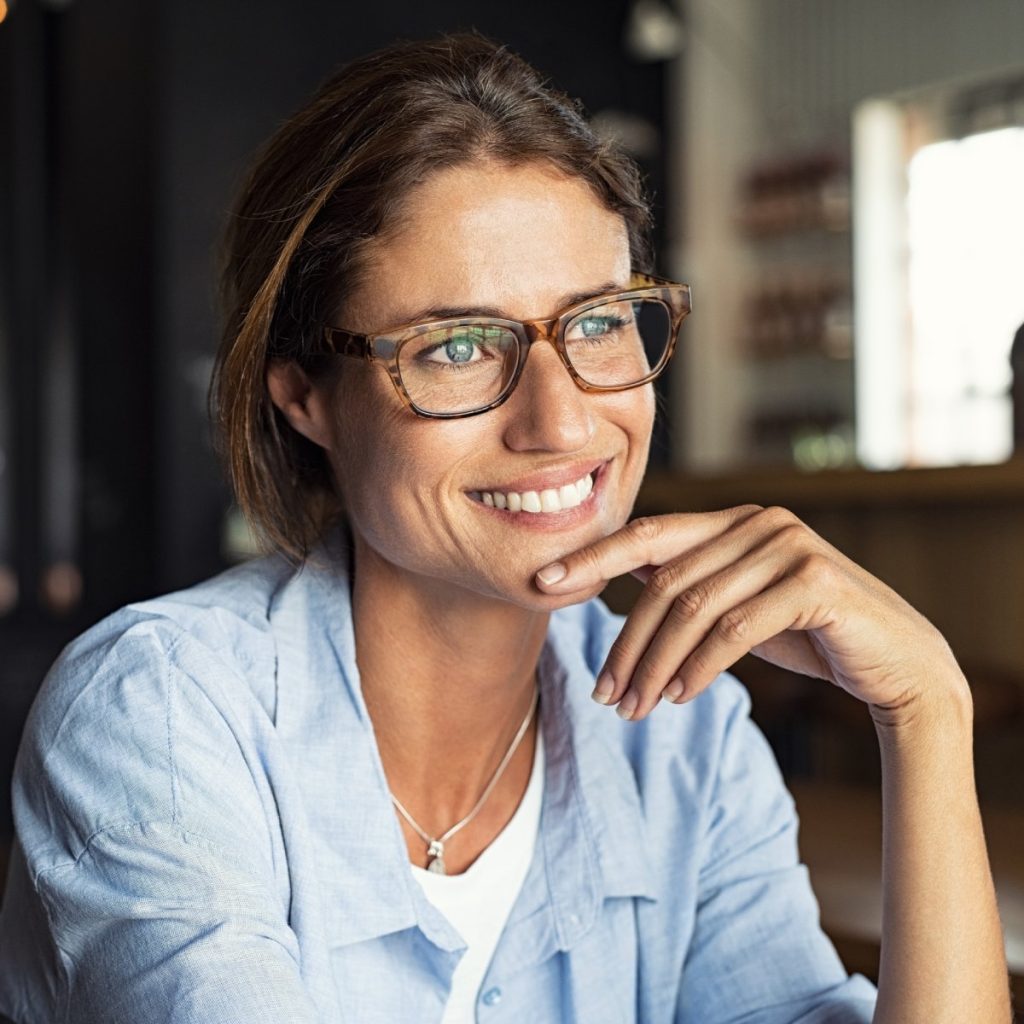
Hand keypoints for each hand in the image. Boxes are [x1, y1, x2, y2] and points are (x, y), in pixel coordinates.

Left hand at [535, 506, 965, 722]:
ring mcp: (789, 546)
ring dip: (655, 664)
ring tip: (632, 708)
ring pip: (694, 608)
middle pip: (665, 581)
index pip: (648, 534)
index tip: (543, 583)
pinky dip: (699, 667)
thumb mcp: (738, 605)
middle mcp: (759, 521)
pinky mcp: (814, 581)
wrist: (896, 664)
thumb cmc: (809, 634)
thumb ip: (690, 584)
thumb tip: (618, 580)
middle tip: (603, 695)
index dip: (592, 557)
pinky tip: (678, 696)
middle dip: (627, 643)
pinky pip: (735, 629)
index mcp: (733, 520)